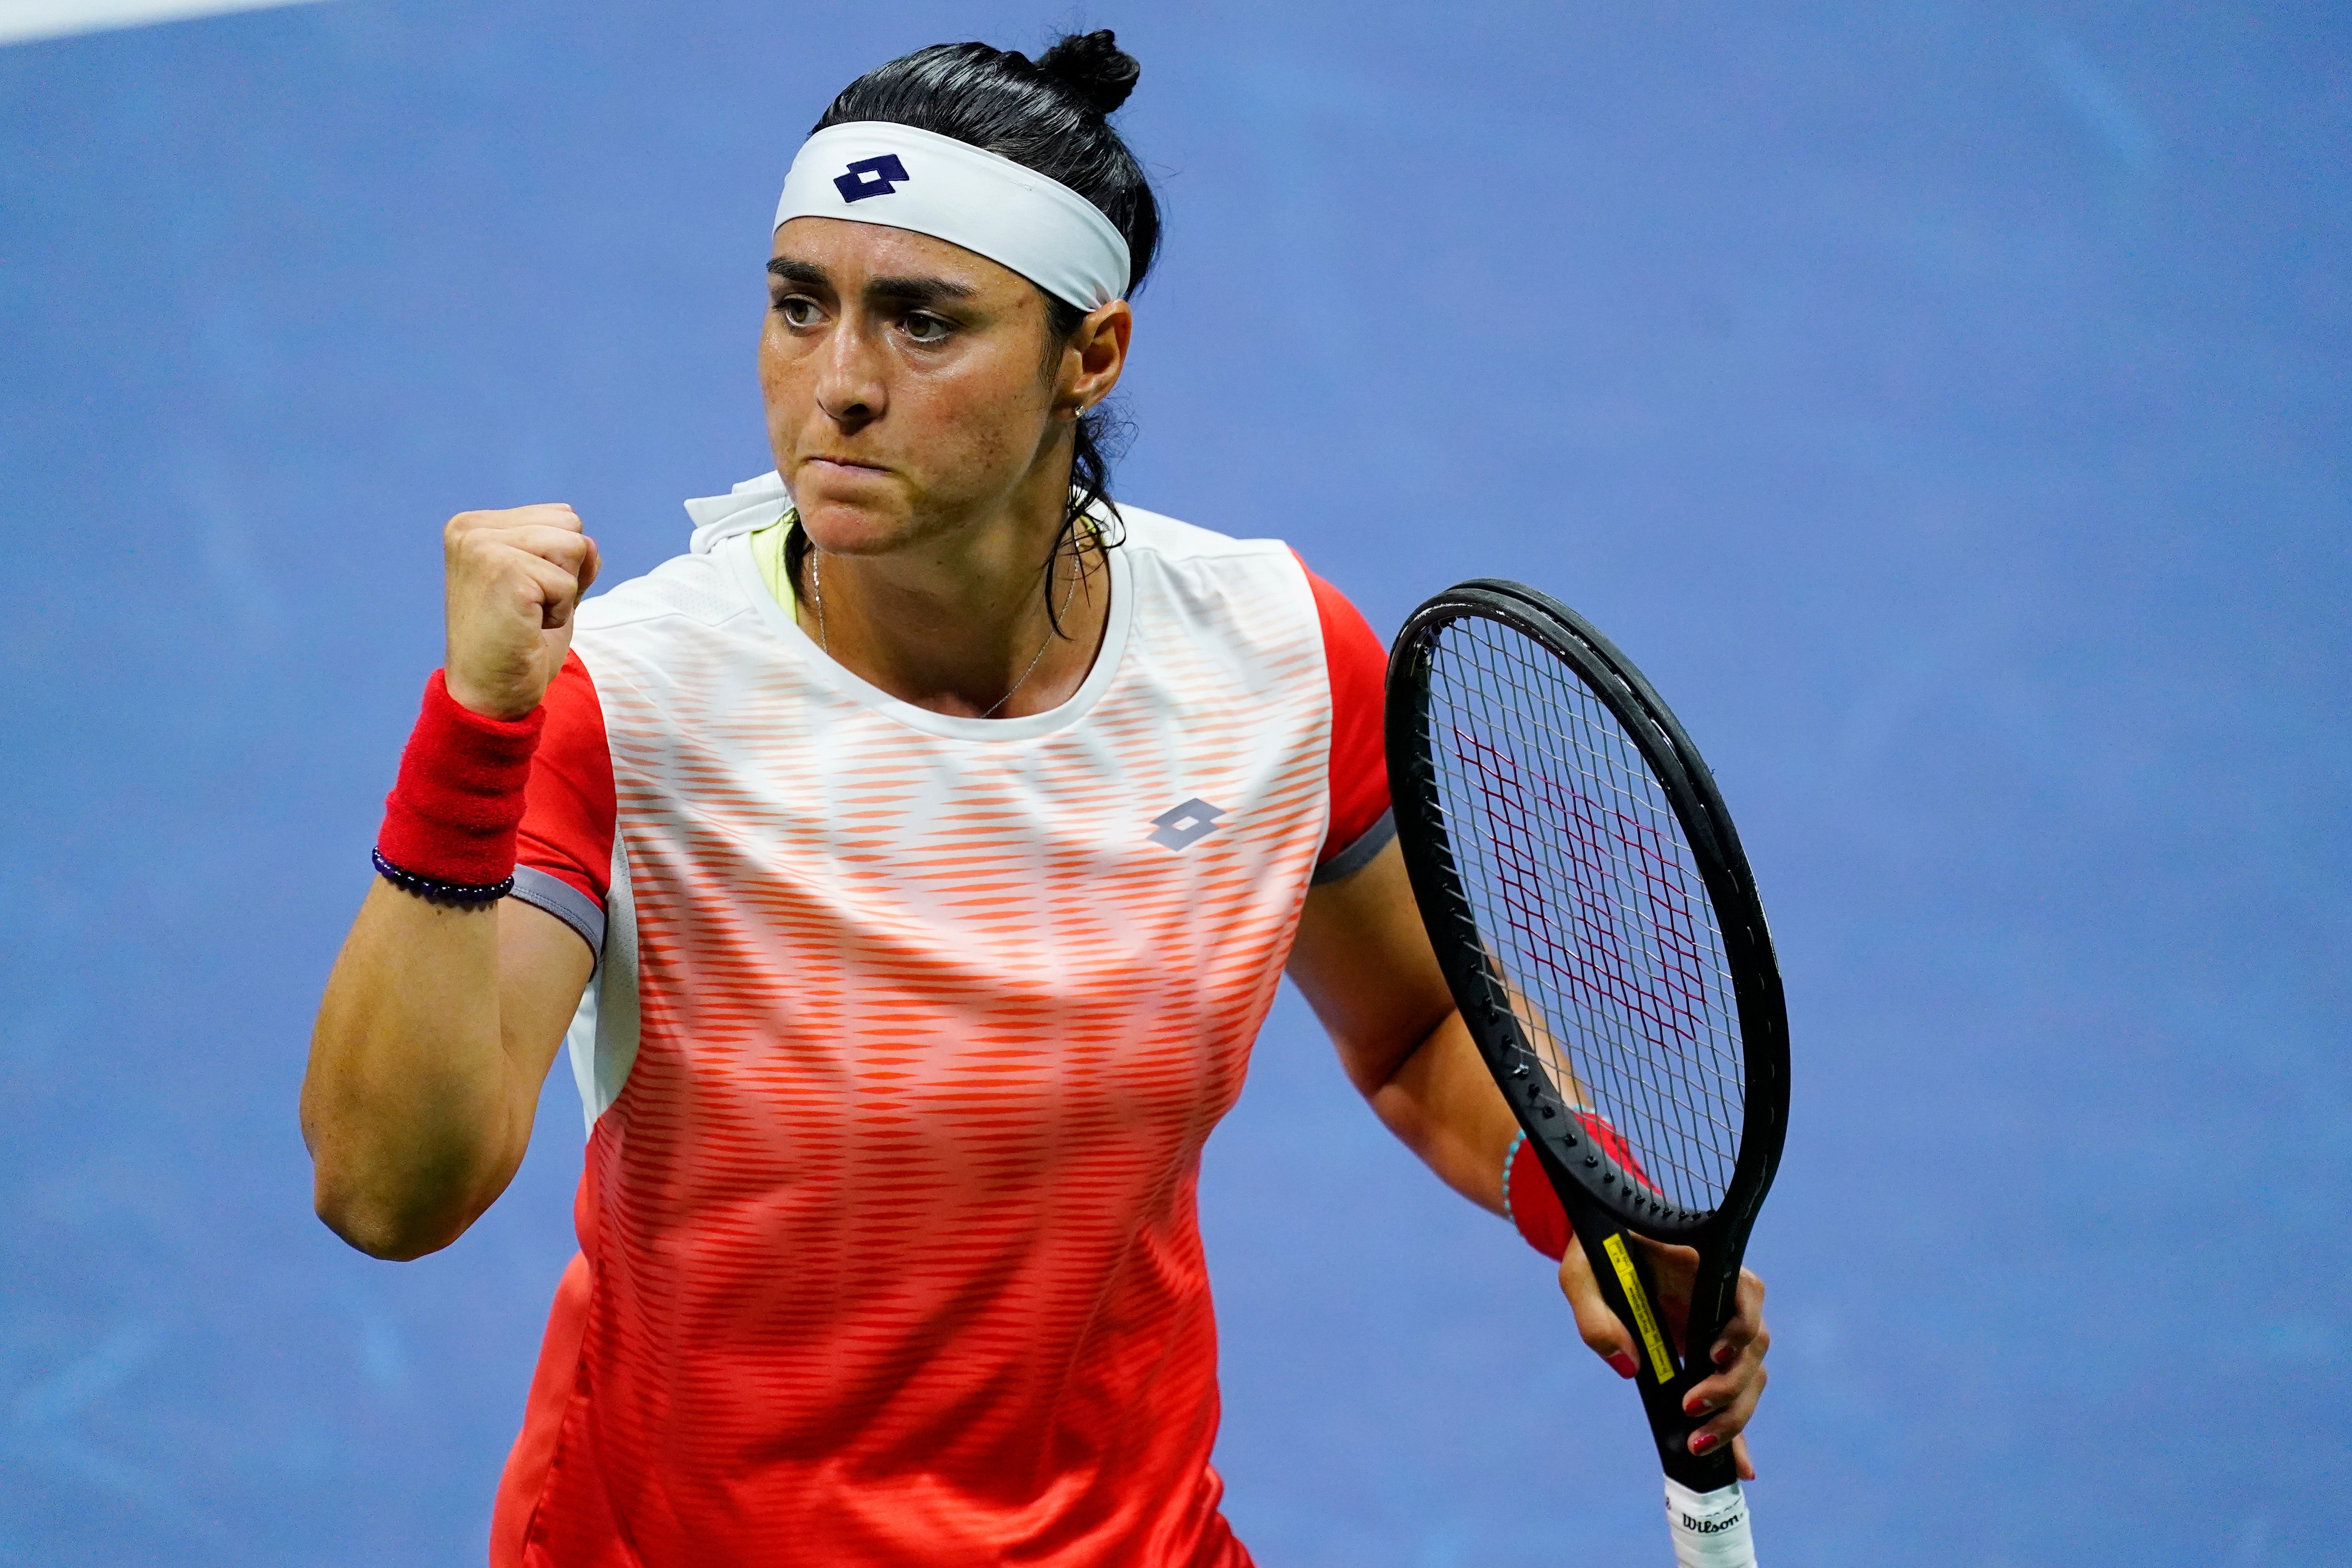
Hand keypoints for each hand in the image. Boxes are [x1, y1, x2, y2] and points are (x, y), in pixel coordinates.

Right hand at [442, 504, 599, 719]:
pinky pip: (568, 581)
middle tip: (531, 607)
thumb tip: (590, 541)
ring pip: (573, 546)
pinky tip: (529, 627)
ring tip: (530, 615)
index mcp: (476, 525)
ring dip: (564, 591)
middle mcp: (472, 530)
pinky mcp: (503, 572)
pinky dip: (561, 610)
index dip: (560, 562)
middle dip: (565, 571)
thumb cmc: (518, 641)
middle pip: (569, 524)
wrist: (490, 692)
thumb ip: (571, 556)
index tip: (527, 593)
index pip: (559, 516)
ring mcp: (483, 547)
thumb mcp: (550, 586)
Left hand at [1558, 1237, 1769, 1479]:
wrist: (1605, 1252)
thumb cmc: (1596, 1257)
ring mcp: (1722, 1329)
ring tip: (1697, 1445)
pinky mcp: (1711, 1356)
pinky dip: (1737, 1429)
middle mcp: (1724, 1297)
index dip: (1739, 1327)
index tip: (1711, 1355)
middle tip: (1691, 1410)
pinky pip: (1734, 1394)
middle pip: (1753, 1347)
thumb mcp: (1580, 1277)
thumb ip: (1596, 1317)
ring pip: (1750, 1375)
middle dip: (1730, 1387)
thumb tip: (1628, 1366)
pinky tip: (1739, 1466)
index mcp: (1702, 1266)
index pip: (1746, 1294)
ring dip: (1733, 1414)